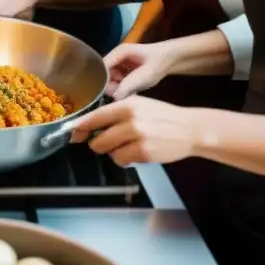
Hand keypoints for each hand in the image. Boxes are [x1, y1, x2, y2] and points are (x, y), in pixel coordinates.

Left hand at [68, 95, 198, 166]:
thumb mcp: (141, 105)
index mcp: (127, 105)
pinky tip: (134, 154)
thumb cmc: (164, 117)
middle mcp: (130, 118)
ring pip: (109, 150)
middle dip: (96, 144)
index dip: (81, 127)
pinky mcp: (144, 151)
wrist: (190, 129)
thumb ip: (119, 113)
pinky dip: (124, 160)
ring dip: (112, 152)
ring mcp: (137, 136)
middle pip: (98, 138)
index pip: (96, 116)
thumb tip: (95, 125)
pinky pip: (122, 160)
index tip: (74, 134)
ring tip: (125, 147)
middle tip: (101, 145)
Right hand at [99, 40, 177, 99]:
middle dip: (109, 86)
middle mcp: (116, 57)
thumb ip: (128, 85)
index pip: (102, 66)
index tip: (102, 95)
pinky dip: (121, 89)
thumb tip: (113, 97)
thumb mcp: (145, 75)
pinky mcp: (123, 71)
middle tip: (119, 97)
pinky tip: (130, 92)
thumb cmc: (158, 64)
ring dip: (116, 89)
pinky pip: (117, 82)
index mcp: (119, 52)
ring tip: (127, 94)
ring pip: (110, 79)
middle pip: (104, 73)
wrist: (170, 60)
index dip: (100, 79)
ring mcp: (120, 64)